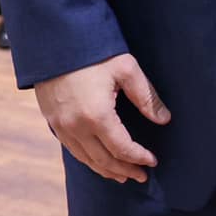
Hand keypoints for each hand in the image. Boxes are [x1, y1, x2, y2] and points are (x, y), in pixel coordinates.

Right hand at [35, 54, 169, 183]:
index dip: (139, 158)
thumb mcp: (126, 68)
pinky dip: (88, 160)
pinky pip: (72, 150)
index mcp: (97, 115)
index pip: (122, 148)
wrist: (54, 40)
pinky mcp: (52, 121)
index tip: (152, 161)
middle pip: (104, 160)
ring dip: (106, 170)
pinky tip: (98, 161)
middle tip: (141, 175)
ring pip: (86, 159)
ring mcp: (60, 126)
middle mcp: (76, 126)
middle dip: (125, 169)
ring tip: (123, 175)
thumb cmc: (93, 51)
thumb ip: (146, 97)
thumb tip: (164, 119)